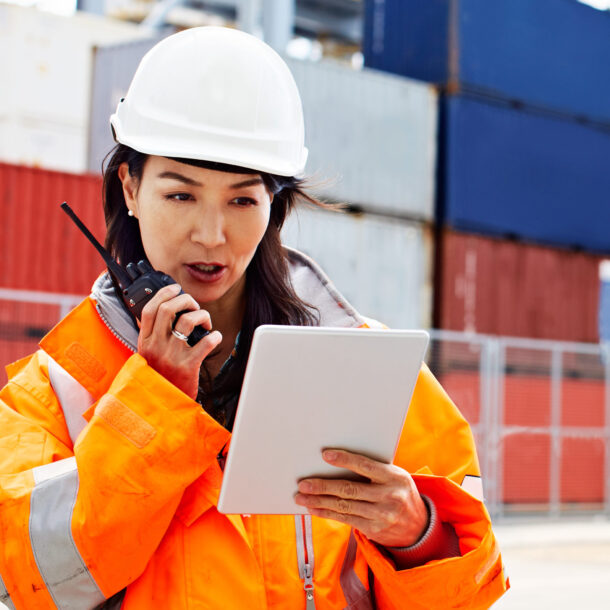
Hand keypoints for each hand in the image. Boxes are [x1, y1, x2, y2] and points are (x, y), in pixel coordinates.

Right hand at [137, 284, 221, 398]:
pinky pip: (206, 342)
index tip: (175, 288)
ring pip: (187, 320)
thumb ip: (152, 336)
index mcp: (145, 342)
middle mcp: (156, 346)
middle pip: (168, 309)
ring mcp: (171, 356)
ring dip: (202, 315)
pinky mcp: (188, 366)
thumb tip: (161, 311)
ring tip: (206, 323)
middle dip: (186, 300)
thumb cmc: (159, 378)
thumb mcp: (147, 356)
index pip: (149, 309)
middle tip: (194, 306)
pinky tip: (215, 338)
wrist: (162, 407)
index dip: (164, 293)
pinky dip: (215, 336)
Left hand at [295, 449, 427, 547]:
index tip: (325, 455)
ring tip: (301, 497)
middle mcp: (388, 496)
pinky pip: (346, 519)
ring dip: (319, 502)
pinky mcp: (373, 529)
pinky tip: (314, 509)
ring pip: (344, 506)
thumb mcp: (395, 476)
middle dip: (323, 486)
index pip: (365, 466)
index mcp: (393, 476)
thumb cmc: (399, 492)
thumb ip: (373, 470)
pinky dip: (327, 513)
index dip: (344, 460)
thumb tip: (338, 462)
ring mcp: (381, 515)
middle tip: (303, 483)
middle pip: (349, 489)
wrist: (419, 527)